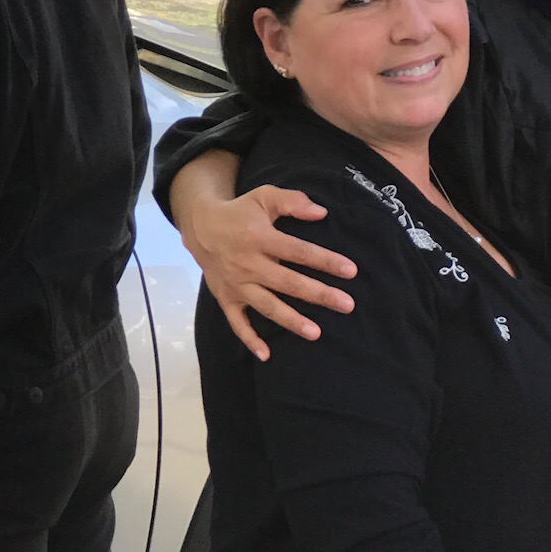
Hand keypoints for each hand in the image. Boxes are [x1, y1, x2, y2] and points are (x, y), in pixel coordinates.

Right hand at [182, 186, 357, 361]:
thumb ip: (292, 201)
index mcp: (259, 238)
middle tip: (347, 305)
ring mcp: (237, 284)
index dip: (325, 261)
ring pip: (268, 306)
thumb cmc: (240, 212)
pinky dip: (249, 339)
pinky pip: (237, 322)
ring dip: (291, 320)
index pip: (299, 252)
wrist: (200, 227)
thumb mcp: (263, 197)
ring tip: (316, 333)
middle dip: (319, 295)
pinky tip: (266, 354)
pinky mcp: (226, 298)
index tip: (351, 271)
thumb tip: (321, 212)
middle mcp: (248, 264)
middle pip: (289, 283)